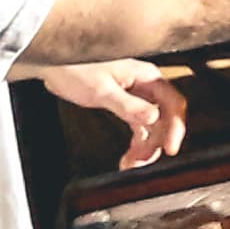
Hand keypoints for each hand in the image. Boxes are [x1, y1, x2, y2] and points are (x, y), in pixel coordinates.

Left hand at [42, 58, 190, 169]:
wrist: (54, 64)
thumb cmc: (75, 67)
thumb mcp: (102, 90)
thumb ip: (127, 104)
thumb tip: (153, 118)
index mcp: (146, 77)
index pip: (173, 105)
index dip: (175, 128)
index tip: (169, 149)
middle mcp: (145, 86)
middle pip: (164, 119)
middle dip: (155, 143)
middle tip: (141, 161)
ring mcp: (136, 96)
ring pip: (153, 127)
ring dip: (146, 147)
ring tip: (132, 164)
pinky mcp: (124, 104)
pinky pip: (139, 128)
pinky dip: (136, 144)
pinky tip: (128, 157)